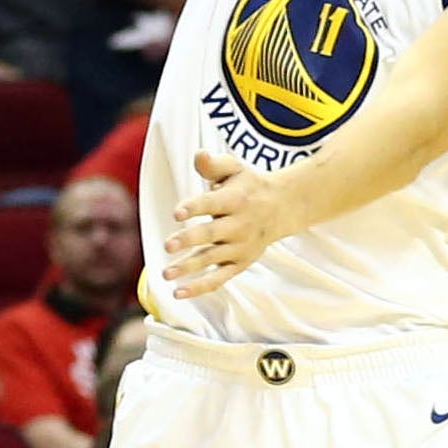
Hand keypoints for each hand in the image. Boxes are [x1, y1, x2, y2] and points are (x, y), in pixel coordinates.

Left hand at [164, 145, 299, 294]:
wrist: (282, 208)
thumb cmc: (248, 186)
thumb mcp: (235, 169)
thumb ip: (213, 164)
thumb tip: (198, 154)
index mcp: (235, 199)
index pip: (212, 203)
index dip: (194, 207)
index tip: (177, 213)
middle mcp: (238, 225)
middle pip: (211, 234)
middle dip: (189, 240)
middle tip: (167, 244)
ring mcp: (239, 247)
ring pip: (212, 259)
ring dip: (188, 267)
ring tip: (165, 273)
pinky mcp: (239, 263)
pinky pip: (219, 278)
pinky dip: (200, 287)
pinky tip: (178, 292)